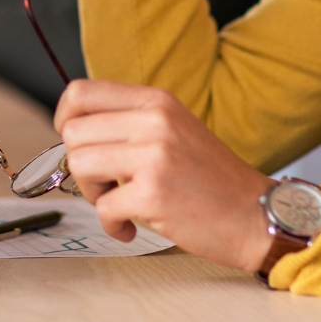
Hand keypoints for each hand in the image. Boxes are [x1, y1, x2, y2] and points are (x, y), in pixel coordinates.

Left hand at [55, 79, 276, 273]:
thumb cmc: (212, 180)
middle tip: (106, 186)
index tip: (74, 143)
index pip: (81, 93)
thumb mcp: (174, 130)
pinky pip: (103, 208)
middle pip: (73, 132)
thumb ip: (130, 123)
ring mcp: (154, 156)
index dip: (64, 120)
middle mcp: (154, 121)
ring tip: (120, 204)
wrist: (256, 215)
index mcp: (156, 101)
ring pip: (80, 165)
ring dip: (93, 194)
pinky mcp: (154, 194)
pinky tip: (131, 228)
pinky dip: (112, 225)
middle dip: (80, 165)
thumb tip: (74, 132)